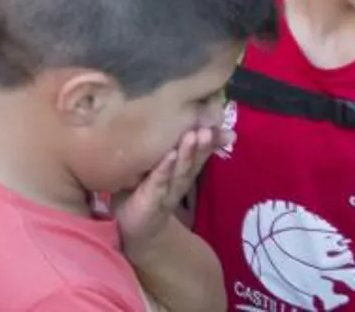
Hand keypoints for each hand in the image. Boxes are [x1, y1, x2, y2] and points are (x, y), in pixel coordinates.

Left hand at [114, 125, 222, 251]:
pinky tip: (170, 156)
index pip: (197, 154)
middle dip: (202, 144)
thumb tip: (160, 124)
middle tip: (208, 128)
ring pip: (180, 171)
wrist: (133, 230)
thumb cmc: (140, 193)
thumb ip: (161, 153)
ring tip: (193, 136)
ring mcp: (167, 192)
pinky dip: (165, 169)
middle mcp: (177, 182)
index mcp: (179, 173)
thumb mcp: (152, 171)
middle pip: (192, 161)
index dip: (209, 141)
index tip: (220, 126)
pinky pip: (160, 183)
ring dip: (188, 154)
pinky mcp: (152, 201)